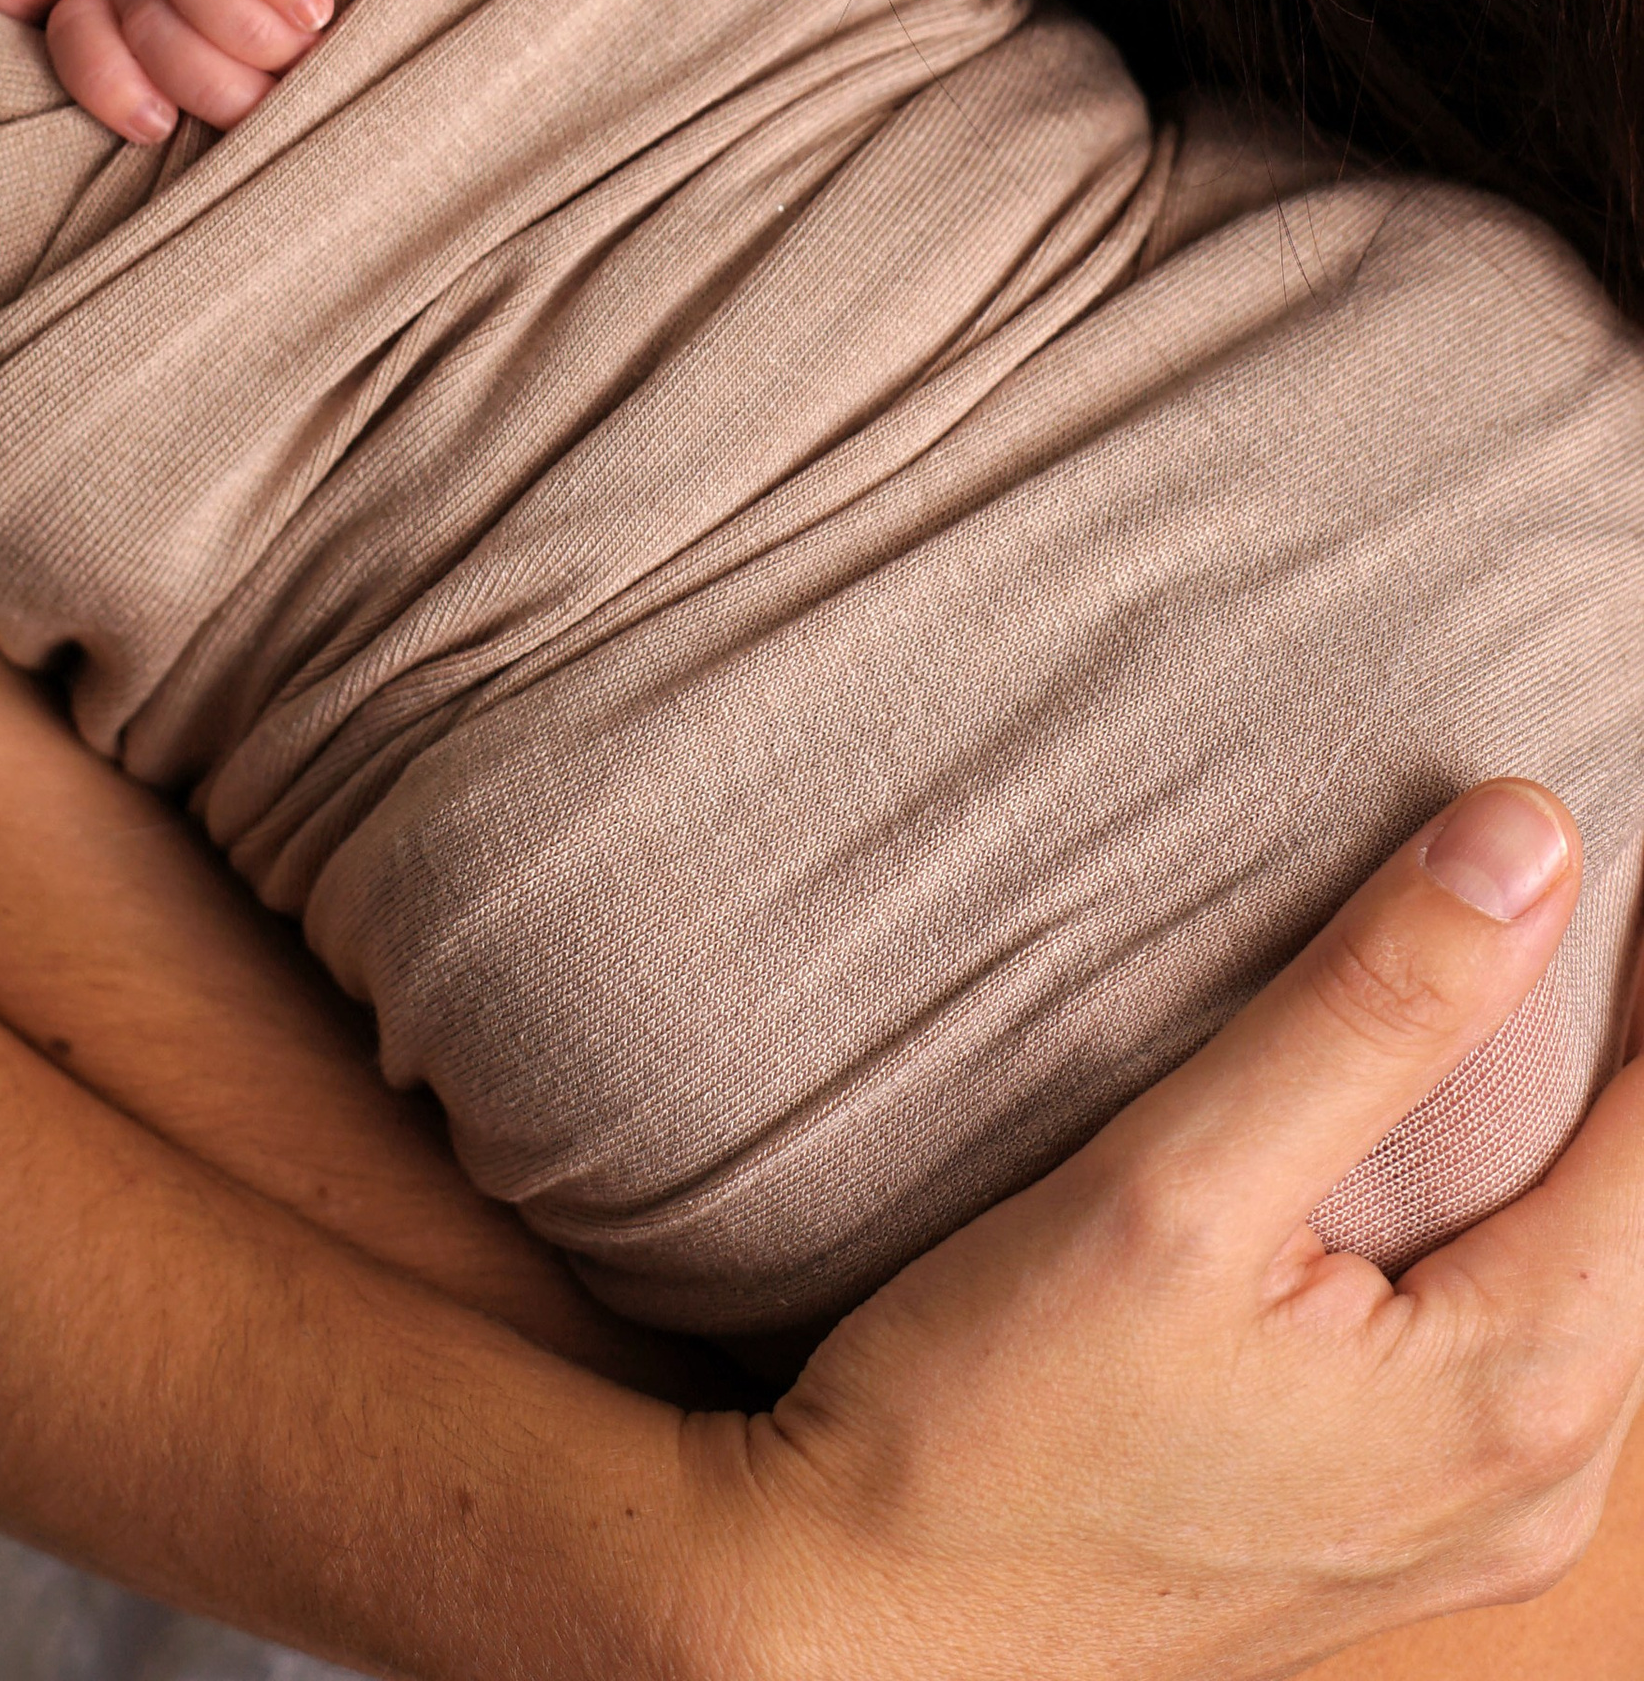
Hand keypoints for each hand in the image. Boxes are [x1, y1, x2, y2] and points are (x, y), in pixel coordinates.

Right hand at [704, 781, 1643, 1674]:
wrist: (856, 1627)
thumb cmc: (993, 1428)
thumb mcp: (1174, 1186)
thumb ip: (1373, 1012)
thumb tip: (1530, 840)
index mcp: (1522, 1390)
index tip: (1588, 822)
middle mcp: (1543, 1480)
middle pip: (1641, 1195)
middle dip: (1608, 1028)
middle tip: (1541, 861)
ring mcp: (1478, 1518)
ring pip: (1590, 1263)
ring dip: (1558, 1115)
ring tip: (1484, 961)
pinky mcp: (1403, 1518)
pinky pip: (1518, 1327)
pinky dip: (1501, 1199)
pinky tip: (1414, 1123)